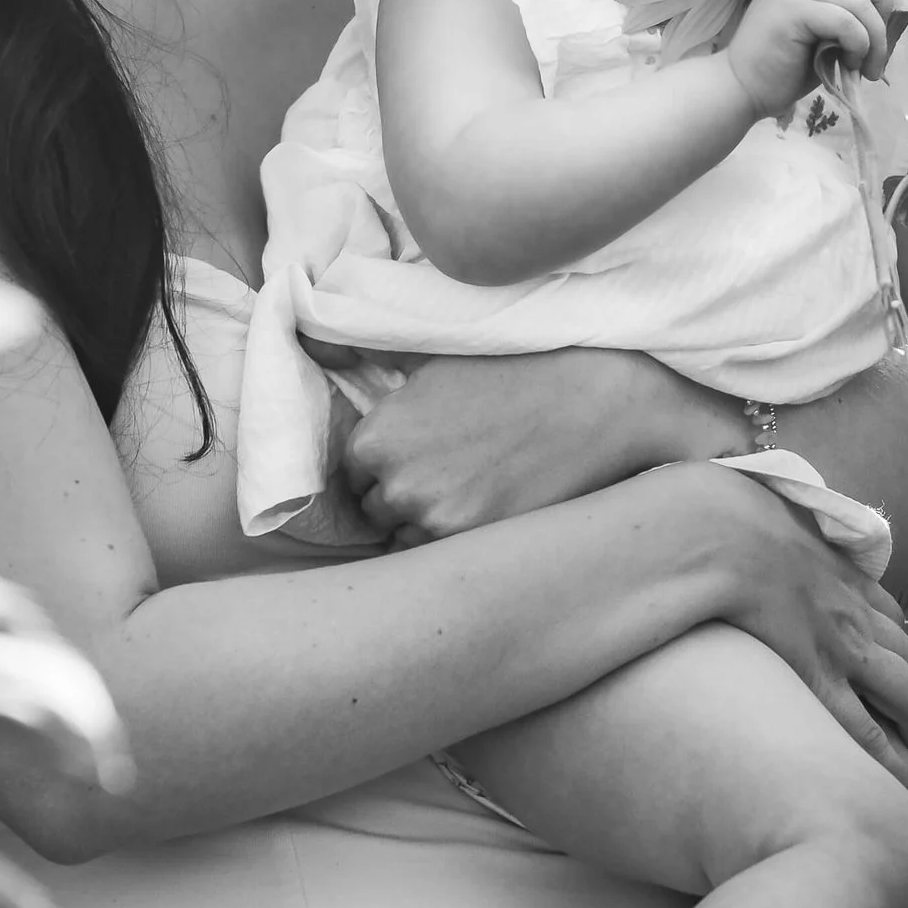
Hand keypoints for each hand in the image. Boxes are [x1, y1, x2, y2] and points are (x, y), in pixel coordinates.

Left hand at [339, 351, 670, 541]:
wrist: (595, 401)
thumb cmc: (513, 370)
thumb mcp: (434, 353)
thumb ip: (367, 351)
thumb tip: (313, 348)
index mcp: (378, 436)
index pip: (353, 474)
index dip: (383, 465)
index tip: (417, 455)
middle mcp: (397, 483)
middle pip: (376, 512)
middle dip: (400, 496)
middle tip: (448, 471)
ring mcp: (436, 519)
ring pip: (407, 540)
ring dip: (426, 524)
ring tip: (471, 489)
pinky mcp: (476, 544)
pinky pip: (443, 559)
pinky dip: (456, 543)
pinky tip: (488, 507)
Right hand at [695, 467, 907, 803]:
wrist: (708, 529)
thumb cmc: (712, 510)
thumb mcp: (745, 501)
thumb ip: (754, 506)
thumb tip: (725, 476)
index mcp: (836, 567)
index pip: (885, 611)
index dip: (894, 641)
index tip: (892, 662)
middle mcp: (852, 607)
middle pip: (906, 655)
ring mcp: (841, 644)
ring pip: (906, 694)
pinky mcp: (820, 678)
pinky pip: (870, 730)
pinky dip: (894, 762)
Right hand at [725, 0, 900, 116]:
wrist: (740, 88)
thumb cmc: (781, 66)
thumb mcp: (819, 33)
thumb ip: (842, 12)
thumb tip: (886, 10)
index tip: (879, 5)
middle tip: (879, 36)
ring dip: (874, 36)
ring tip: (865, 65)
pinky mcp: (792, 13)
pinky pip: (844, 21)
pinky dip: (858, 45)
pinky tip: (849, 64)